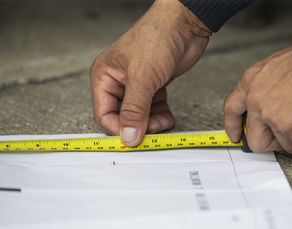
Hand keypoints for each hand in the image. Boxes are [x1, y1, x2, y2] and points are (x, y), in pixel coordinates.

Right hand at [91, 0, 210, 145]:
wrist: (185, 24)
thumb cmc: (157, 37)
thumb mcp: (142, 77)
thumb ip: (135, 110)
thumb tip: (128, 136)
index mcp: (104, 77)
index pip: (104, 114)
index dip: (118, 129)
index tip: (135, 139)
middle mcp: (118, 83)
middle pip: (122, 117)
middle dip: (138, 127)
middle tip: (153, 131)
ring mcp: (137, 86)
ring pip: (139, 116)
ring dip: (152, 124)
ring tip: (163, 122)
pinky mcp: (153, 87)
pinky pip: (153, 110)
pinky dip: (160, 117)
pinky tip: (167, 117)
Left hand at [224, 26, 291, 154]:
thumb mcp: (276, 66)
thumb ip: (267, 88)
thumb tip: (274, 106)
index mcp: (250, 82)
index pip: (232, 111)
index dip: (234, 127)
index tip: (236, 136)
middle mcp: (255, 100)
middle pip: (255, 141)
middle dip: (275, 141)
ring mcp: (270, 116)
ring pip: (286, 146)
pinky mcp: (290, 128)